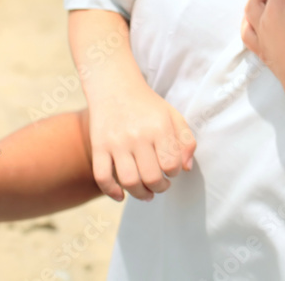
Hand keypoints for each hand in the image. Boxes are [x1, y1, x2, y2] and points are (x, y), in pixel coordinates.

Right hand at [86, 84, 195, 201]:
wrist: (115, 88)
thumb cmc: (148, 106)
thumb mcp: (173, 116)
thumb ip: (186, 141)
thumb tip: (186, 169)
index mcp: (159, 128)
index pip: (171, 165)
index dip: (174, 173)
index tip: (171, 170)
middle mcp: (138, 136)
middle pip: (151, 177)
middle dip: (160, 188)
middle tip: (161, 185)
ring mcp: (116, 142)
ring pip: (128, 181)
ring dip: (140, 194)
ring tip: (147, 193)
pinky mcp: (98, 147)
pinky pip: (102, 177)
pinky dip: (111, 192)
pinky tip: (121, 196)